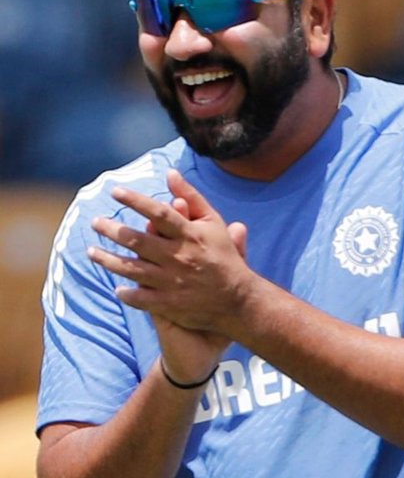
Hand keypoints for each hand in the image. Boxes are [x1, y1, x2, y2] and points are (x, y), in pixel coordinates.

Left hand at [88, 170, 248, 377]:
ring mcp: (173, 282)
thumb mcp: (213, 223)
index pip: (159, 213)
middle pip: (139, 241)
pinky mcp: (171, 304)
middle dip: (113, 230)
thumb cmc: (224, 256)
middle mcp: (179, 257)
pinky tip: (117, 289)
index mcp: (190, 235)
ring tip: (91, 252)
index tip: (115, 192)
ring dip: (109, 260)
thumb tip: (170, 173)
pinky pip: (142, 299)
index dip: (136, 201)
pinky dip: (128, 294)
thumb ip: (192, 197)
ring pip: (133, 270)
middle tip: (95, 222)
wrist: (239, 299)